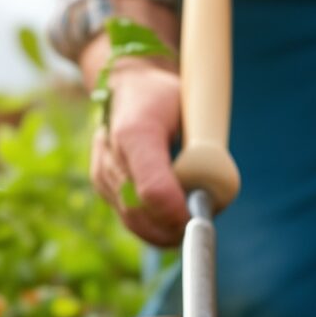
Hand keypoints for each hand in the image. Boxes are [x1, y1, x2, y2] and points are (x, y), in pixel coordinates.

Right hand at [89, 60, 187, 246]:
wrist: (128, 87)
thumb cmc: (164, 96)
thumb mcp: (190, 110)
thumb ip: (203, 149)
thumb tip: (213, 194)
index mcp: (135, 132)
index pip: (152, 189)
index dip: (176, 211)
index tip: (198, 215)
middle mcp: (111, 155)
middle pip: (142, 212)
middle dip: (173, 225)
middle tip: (198, 224)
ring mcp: (102, 173)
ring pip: (134, 221)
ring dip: (164, 229)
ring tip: (188, 222)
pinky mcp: (102, 185)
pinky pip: (128, 218)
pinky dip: (152, 226)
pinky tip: (171, 222)